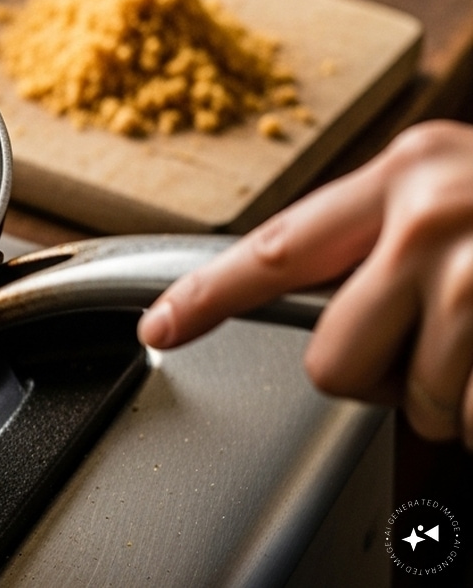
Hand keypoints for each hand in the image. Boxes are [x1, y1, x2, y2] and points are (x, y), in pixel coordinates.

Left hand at [139, 120, 472, 447]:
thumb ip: (388, 222)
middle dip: (382, 376)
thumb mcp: (465, 183)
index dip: (208, 296)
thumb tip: (321, 284)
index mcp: (404, 174)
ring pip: (417, 403)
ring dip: (455, 395)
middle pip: (332, 361)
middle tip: (443, 342)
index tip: (157, 327)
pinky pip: (468, 423)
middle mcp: (427, 219)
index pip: (275, 249)